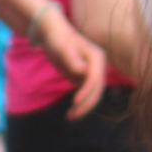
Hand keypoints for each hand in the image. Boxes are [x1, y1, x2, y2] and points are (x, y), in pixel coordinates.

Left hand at [33, 3, 109, 118]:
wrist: (53, 33)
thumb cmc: (58, 39)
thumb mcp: (63, 48)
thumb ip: (72, 59)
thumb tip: (83, 71)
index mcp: (97, 58)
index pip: (95, 79)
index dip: (87, 92)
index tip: (75, 102)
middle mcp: (98, 67)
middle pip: (97, 90)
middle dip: (86, 104)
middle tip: (71, 116)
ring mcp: (92, 73)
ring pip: (92, 95)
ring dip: (83, 107)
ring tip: (69, 117)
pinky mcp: (84, 78)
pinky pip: (86, 94)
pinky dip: (80, 104)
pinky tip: (70, 113)